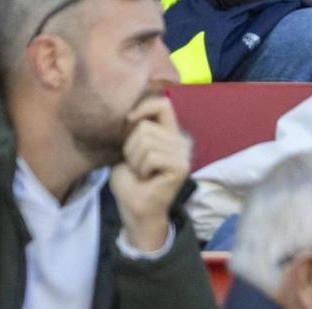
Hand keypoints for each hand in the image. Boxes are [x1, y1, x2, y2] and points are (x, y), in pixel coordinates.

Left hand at [110, 94, 191, 251]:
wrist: (135, 208)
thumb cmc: (130, 180)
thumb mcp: (129, 147)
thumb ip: (136, 129)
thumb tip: (132, 111)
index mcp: (170, 133)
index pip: (163, 103)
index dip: (143, 107)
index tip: (128, 120)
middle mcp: (181, 141)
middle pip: (146, 125)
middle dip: (131, 146)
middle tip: (137, 166)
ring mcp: (183, 154)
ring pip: (146, 140)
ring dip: (135, 159)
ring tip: (141, 173)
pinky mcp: (180, 167)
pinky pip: (151, 156)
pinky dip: (141, 168)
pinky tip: (146, 179)